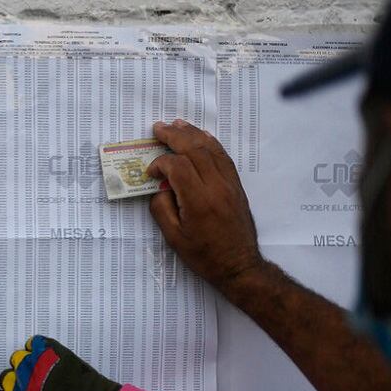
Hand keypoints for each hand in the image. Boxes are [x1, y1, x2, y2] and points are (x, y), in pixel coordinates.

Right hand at [0, 335, 119, 390]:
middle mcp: (21, 380)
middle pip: (5, 376)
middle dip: (14, 382)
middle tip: (31, 389)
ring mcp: (35, 361)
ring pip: (18, 358)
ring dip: (25, 365)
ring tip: (42, 374)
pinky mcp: (50, 348)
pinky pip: (34, 342)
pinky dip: (37, 348)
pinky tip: (47, 358)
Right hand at [147, 120, 266, 293]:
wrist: (239, 266)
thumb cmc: (204, 256)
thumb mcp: (174, 238)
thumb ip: (162, 209)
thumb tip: (160, 187)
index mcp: (199, 201)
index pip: (178, 167)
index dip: (160, 164)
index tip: (151, 173)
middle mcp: (217, 187)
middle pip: (195, 150)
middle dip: (175, 136)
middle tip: (158, 128)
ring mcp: (230, 184)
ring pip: (211, 149)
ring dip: (193, 134)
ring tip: (177, 124)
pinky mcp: (236, 185)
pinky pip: (224, 157)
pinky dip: (211, 143)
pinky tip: (201, 137)